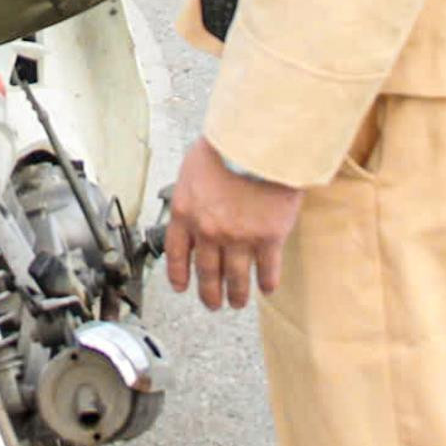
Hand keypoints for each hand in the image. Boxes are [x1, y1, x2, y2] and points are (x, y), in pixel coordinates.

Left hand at [163, 136, 303, 310]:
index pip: (176, 254)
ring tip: (238, 302)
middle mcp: (208, 231)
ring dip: (236, 295)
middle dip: (209, 294)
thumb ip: (192, 192)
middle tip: (213, 303)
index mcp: (185, 212)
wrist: (260, 142)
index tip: (182, 287)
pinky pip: (266, 271)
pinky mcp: (268, 238)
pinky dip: (266, 283)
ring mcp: (239, 238)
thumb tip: (192, 203)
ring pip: (235, 279)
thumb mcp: (194, 167)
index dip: (179, 274)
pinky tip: (266, 288)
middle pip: (206, 273)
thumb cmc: (227, 145)